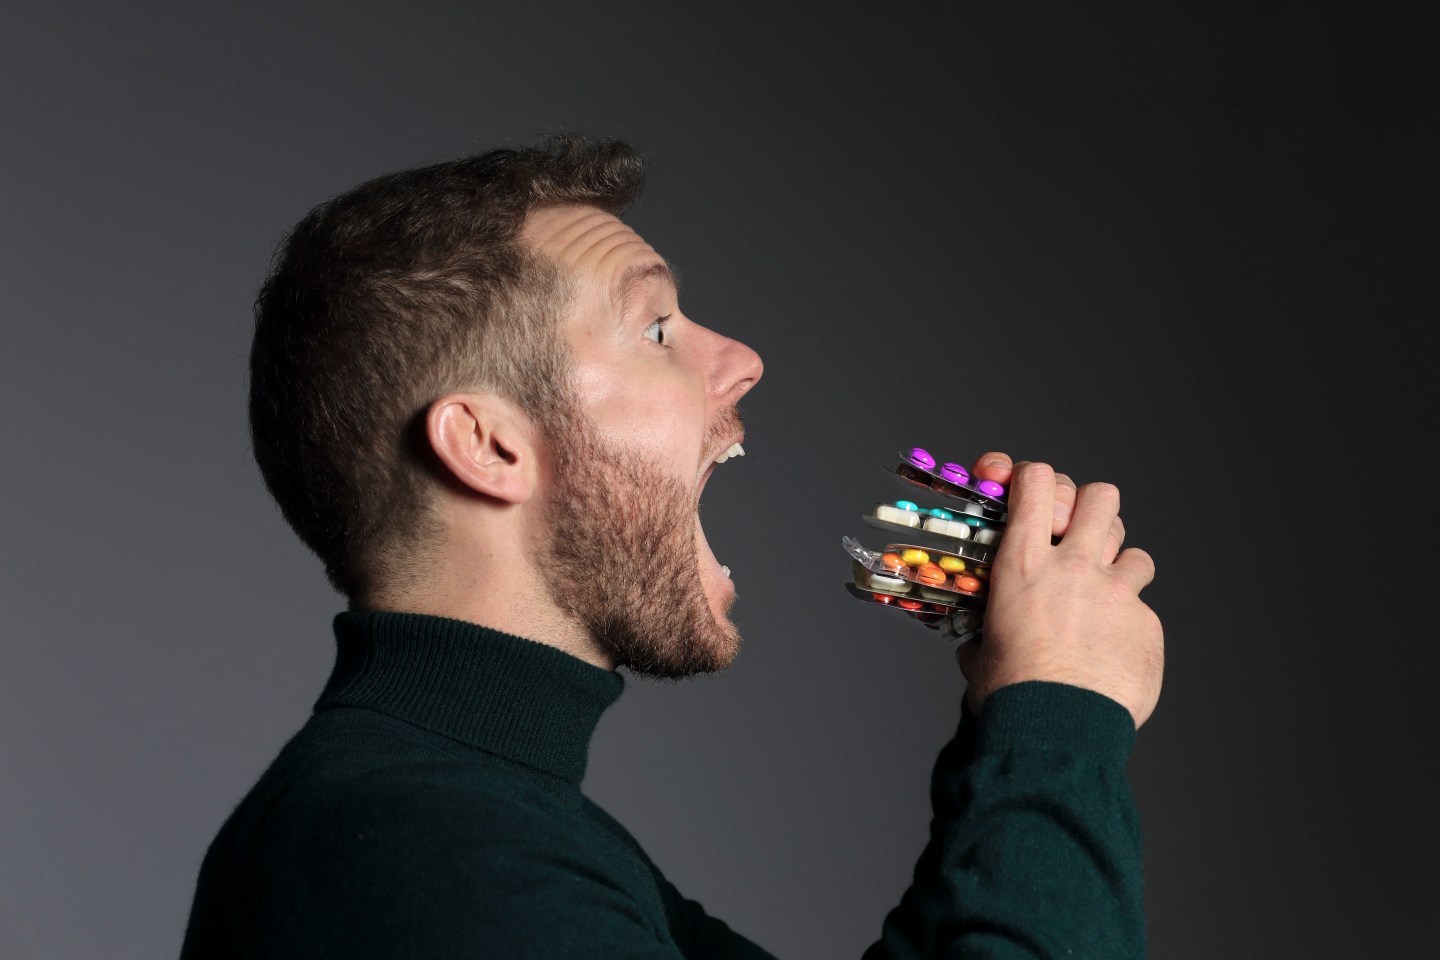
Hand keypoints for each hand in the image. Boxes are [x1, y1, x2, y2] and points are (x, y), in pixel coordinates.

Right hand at [957, 457, 1163, 728]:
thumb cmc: (1010, 694)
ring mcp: (1117, 594)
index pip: (1036, 481)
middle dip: (1091, 509)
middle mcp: (1073, 567)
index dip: (1034, 477)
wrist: (1057, 731)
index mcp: (1022, 565)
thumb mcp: (981, 649)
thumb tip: (978, 646)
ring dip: (1120, 568)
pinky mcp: (1147, 625)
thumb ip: (986, 632)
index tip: (1029, 490)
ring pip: (1135, 551)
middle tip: (1079, 536)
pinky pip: (1145, 609)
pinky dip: (1130, 624)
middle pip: (1100, 496)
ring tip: (1104, 598)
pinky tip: (1112, 651)